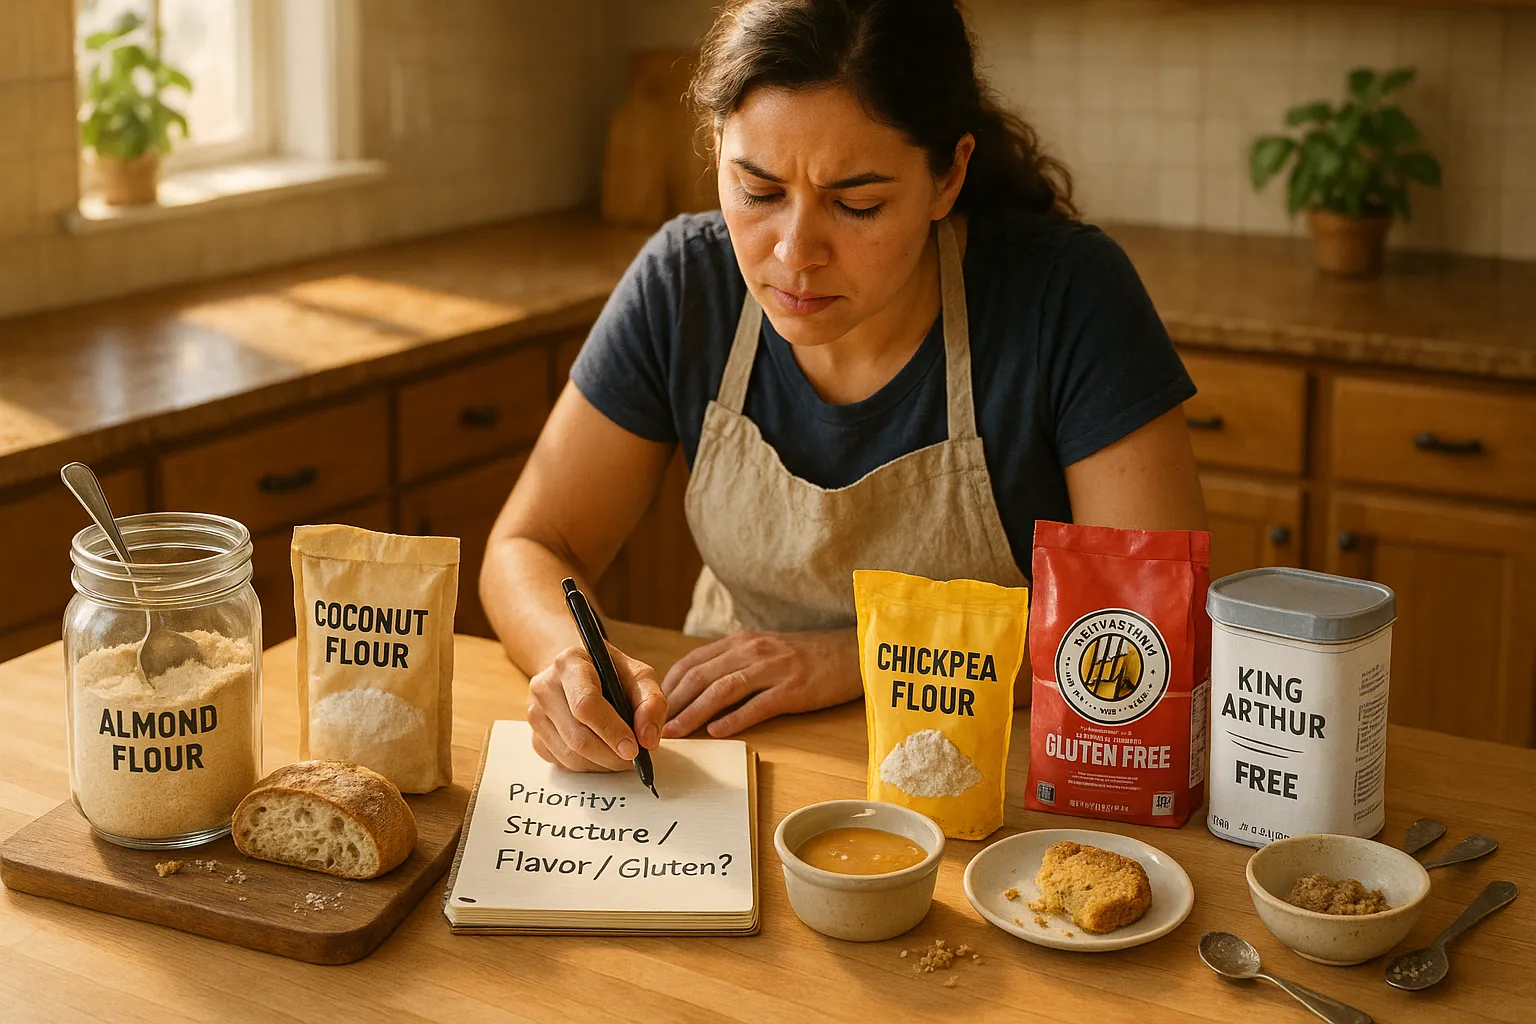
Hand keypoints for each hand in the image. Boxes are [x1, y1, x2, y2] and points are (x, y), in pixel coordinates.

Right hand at [527, 644, 666, 771]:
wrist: (576, 670)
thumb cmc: (609, 671)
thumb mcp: (638, 675)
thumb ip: (651, 702)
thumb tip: (648, 740)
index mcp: (569, 663)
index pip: (586, 704)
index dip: (611, 731)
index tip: (633, 748)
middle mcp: (545, 687)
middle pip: (578, 737)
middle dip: (611, 755)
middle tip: (635, 758)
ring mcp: (535, 713)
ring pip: (570, 756)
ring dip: (602, 764)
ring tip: (622, 755)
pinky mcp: (534, 736)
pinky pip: (563, 763)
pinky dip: (589, 766)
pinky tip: (602, 752)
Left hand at [660, 629, 861, 738]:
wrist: (851, 652)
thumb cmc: (806, 656)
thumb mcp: (764, 650)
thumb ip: (734, 664)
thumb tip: (700, 689)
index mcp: (742, 642)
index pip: (694, 661)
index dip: (670, 685)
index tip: (653, 706)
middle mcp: (752, 651)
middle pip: (702, 676)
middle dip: (675, 702)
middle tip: (654, 725)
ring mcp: (773, 670)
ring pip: (723, 690)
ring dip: (695, 713)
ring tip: (678, 732)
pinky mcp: (793, 689)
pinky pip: (757, 705)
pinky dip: (734, 719)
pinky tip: (717, 732)